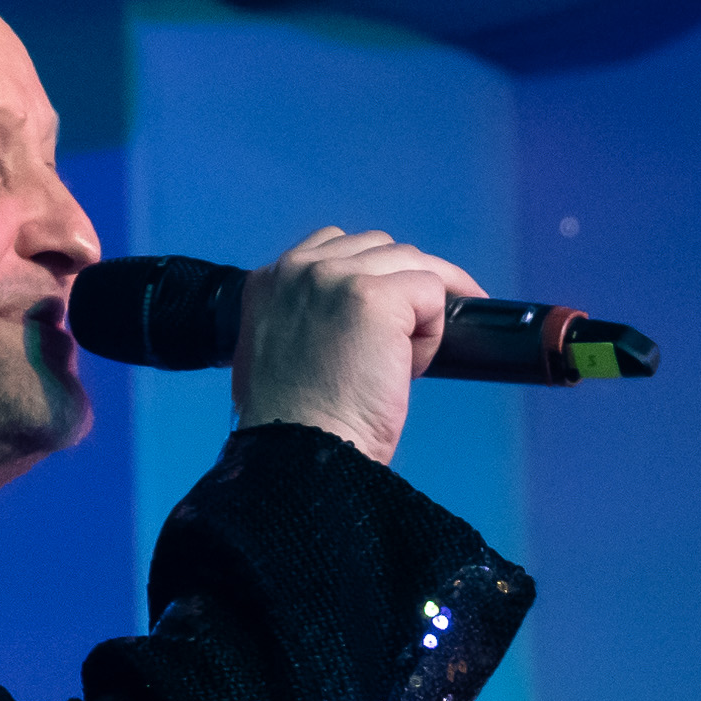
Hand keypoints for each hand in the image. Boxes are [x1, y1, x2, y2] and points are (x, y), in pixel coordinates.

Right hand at [230, 224, 485, 467]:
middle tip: (412, 336)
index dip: (371, 276)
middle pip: (381, 247)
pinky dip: (432, 333)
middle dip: (405, 285)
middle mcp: (299, 269)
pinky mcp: (375, 297)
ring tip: (404, 362)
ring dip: (421, 311)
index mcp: (269, 281)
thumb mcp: (275, 354)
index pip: (336, 245)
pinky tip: (407, 368)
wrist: (301, 455)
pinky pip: (432, 292)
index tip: (385, 313)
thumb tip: (353, 320)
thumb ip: (303, 321)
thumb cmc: (294, 426)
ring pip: (413, 265)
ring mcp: (337, 278)